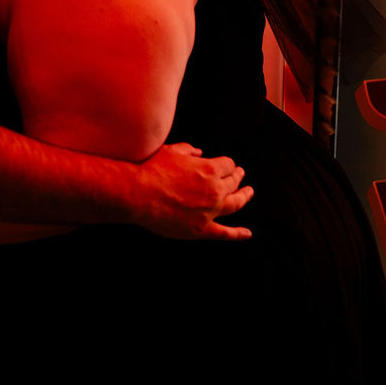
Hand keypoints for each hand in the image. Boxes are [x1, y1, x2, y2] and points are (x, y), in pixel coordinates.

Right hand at [137, 143, 253, 240]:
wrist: (137, 194)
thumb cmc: (151, 170)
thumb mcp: (170, 151)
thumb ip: (188, 150)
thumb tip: (199, 151)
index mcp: (209, 169)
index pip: (227, 164)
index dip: (226, 164)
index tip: (225, 164)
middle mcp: (214, 190)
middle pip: (233, 182)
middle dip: (237, 176)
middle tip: (240, 175)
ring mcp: (210, 211)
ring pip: (235, 204)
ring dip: (244, 197)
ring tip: (248, 193)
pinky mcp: (201, 229)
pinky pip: (225, 233)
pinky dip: (238, 234)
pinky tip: (247, 233)